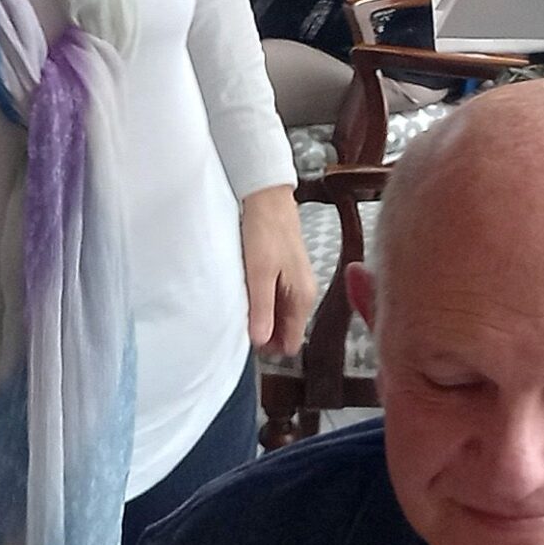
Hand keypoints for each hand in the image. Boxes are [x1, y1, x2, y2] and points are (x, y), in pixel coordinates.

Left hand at [239, 185, 315, 356]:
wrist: (267, 196)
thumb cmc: (265, 230)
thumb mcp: (259, 273)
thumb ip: (262, 309)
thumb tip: (261, 342)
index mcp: (303, 297)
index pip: (292, 342)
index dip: (271, 348)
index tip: (247, 343)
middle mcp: (304, 293)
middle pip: (286, 331)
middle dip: (265, 334)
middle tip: (239, 325)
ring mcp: (295, 283)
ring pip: (279, 315)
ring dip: (261, 317)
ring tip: (240, 308)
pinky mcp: (285, 272)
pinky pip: (275, 299)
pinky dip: (261, 301)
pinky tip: (245, 293)